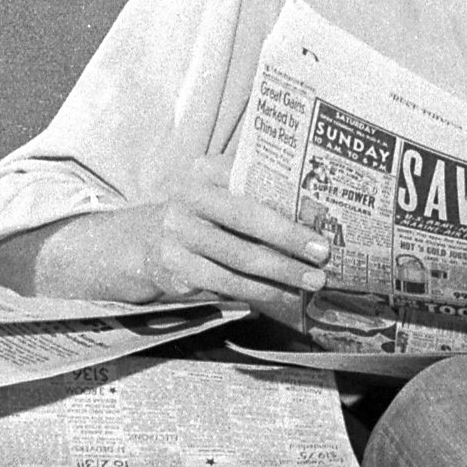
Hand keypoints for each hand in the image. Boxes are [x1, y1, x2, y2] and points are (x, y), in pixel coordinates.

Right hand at [69, 159, 329, 316]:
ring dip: (281, 273)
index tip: (322, 215)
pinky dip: (259, 292)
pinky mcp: (177, 270)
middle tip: (323, 255)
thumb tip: (317, 213)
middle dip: (289, 239)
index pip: (248, 178)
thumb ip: (254, 191)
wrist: (142, 243)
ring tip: (312, 281)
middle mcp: (188, 199)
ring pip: (238, 258)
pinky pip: (226, 284)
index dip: (285, 198)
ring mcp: (179, 236)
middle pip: (246, 218)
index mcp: (203, 172)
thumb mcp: (218, 191)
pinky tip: (284, 294)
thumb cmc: (202, 216)